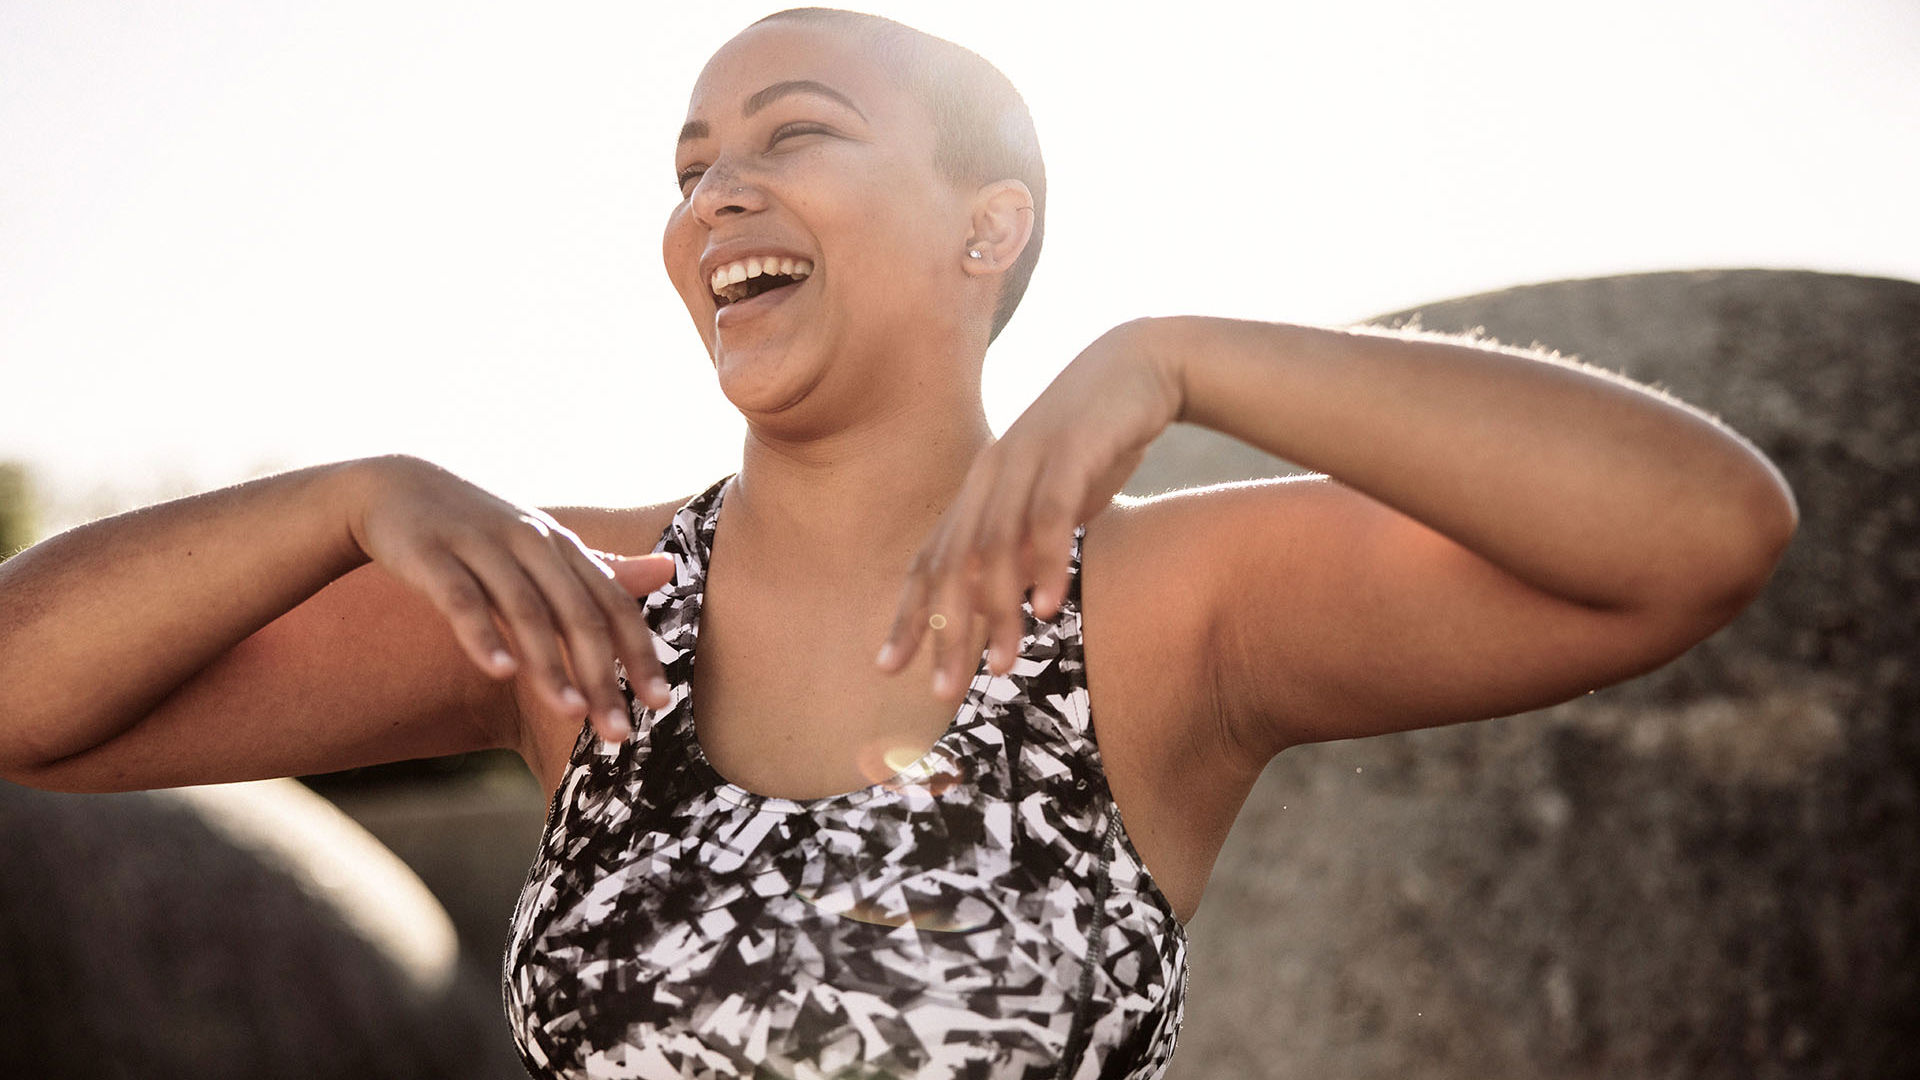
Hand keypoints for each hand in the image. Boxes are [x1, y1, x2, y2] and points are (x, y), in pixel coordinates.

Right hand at [346, 455, 672, 742]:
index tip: (659, 703)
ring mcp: (481, 546)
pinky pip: (462, 599)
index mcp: (562, 547)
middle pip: (578, 614)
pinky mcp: (432, 554)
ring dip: (551, 665)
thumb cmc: (482, 529)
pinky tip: (500, 673)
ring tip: (572, 713)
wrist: (396, 486)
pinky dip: (483, 635)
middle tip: (619, 732)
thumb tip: (669, 571)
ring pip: (526, 611)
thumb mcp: (544, 546)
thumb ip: (603, 568)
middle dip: (603, 675)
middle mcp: (531, 543)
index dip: (639, 653)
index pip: (613, 604)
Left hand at [876, 319, 1184, 699]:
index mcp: (980, 489)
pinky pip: (1049, 515)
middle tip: (941, 691)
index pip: (931, 561)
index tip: (889, 667)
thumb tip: (1014, 605)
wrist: (1143, 366)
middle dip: (943, 631)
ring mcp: (1026, 459)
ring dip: (994, 611)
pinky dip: (1045, 562)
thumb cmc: (1098, 443)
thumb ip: (1028, 546)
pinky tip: (1049, 607)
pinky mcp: (1070, 448)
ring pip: (994, 547)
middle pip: (952, 564)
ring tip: (999, 666)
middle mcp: (990, 475)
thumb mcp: (1054, 501)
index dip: (907, 615)